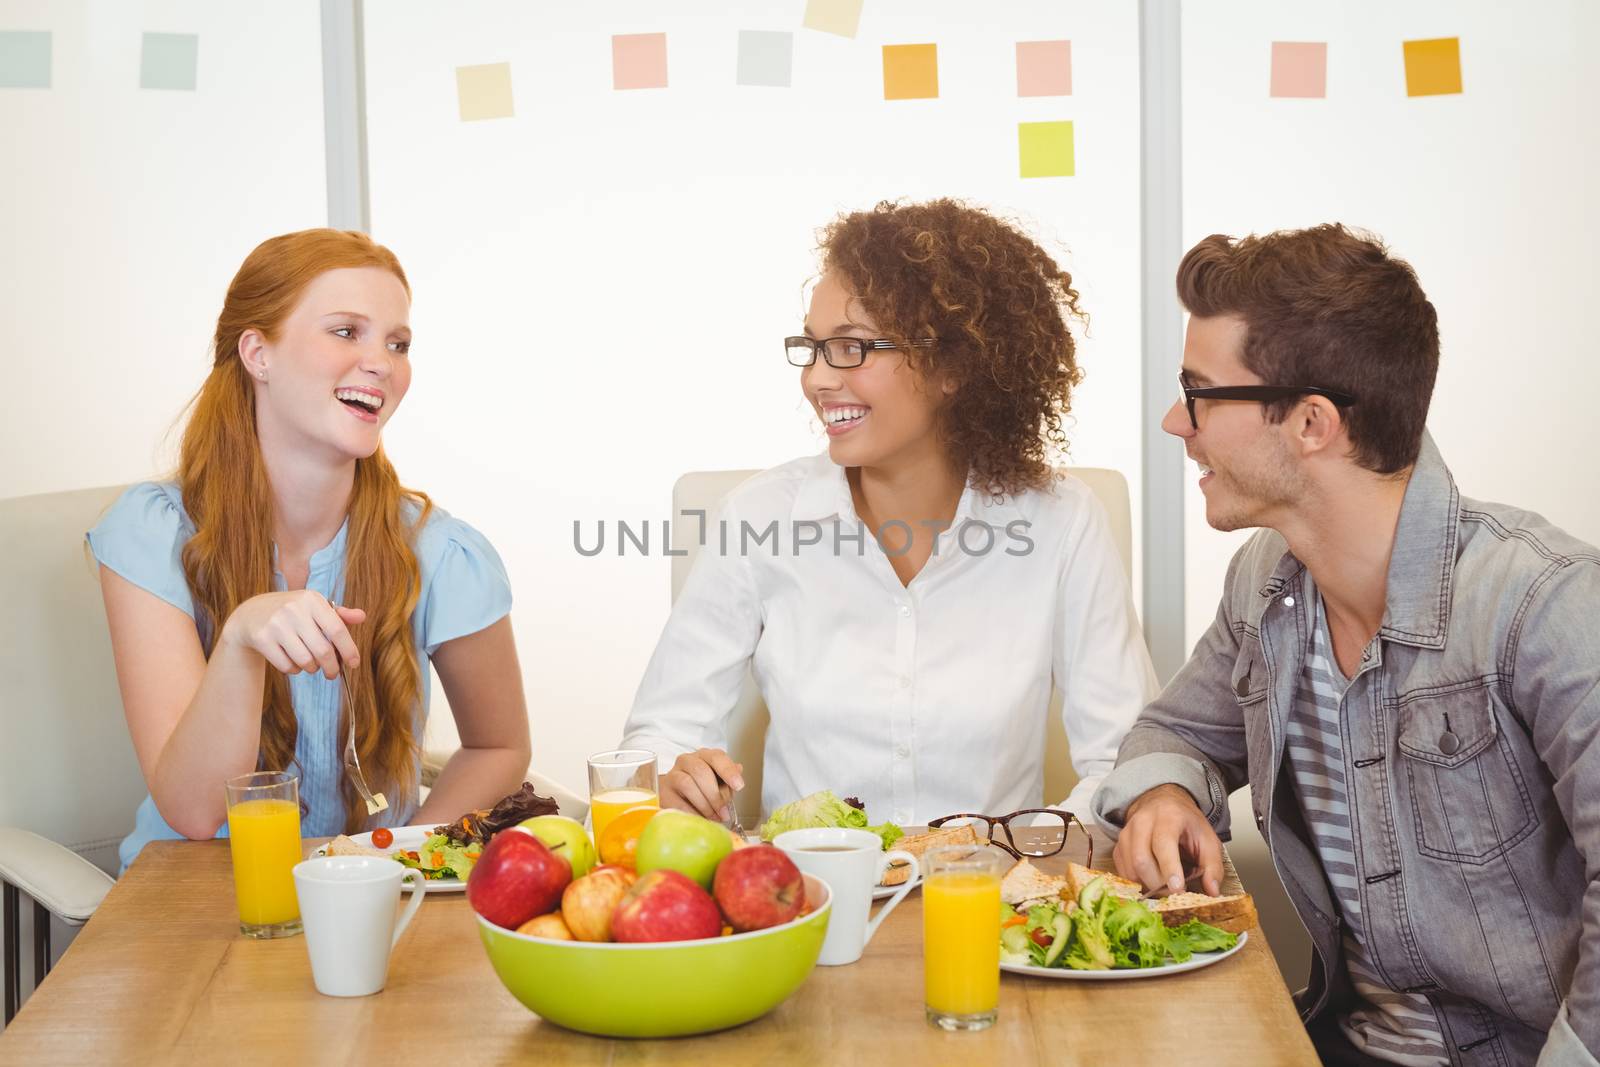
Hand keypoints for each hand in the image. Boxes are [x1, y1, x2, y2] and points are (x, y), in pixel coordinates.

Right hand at [220, 590, 365, 678]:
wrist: (251, 614)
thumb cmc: (293, 612)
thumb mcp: (314, 607)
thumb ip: (339, 614)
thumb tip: (362, 617)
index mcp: (311, 599)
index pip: (337, 629)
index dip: (349, 650)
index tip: (354, 664)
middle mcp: (293, 610)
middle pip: (323, 651)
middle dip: (332, 667)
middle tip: (333, 673)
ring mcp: (276, 624)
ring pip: (305, 661)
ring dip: (313, 669)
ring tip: (312, 665)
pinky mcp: (261, 639)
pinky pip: (287, 666)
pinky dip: (295, 670)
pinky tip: (294, 662)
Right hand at [660, 748, 743, 821]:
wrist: (674, 795)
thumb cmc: (701, 788)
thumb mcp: (718, 782)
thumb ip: (728, 778)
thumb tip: (739, 769)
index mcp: (704, 756)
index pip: (716, 757)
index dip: (728, 771)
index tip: (739, 786)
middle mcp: (687, 760)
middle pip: (701, 771)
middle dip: (716, 794)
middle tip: (724, 811)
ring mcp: (673, 775)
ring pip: (687, 784)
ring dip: (704, 804)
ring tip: (714, 817)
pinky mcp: (664, 792)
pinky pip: (677, 802)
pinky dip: (692, 812)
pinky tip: (700, 819)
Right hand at [1112, 783, 1223, 897]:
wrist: (1163, 803)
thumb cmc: (1186, 823)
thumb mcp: (1208, 839)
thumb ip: (1213, 866)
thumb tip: (1212, 891)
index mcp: (1168, 816)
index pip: (1163, 843)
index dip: (1169, 868)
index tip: (1177, 889)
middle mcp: (1142, 822)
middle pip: (1142, 859)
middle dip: (1159, 883)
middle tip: (1174, 893)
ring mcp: (1126, 833)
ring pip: (1130, 868)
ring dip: (1148, 885)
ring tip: (1165, 886)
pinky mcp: (1118, 846)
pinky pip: (1123, 872)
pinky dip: (1138, 883)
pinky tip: (1152, 881)